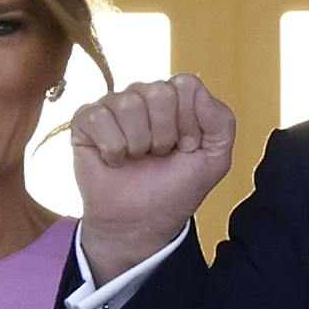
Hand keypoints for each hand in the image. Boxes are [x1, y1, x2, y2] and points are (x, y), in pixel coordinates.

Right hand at [70, 74, 237, 283]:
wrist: (140, 224)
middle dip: (163, 135)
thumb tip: (199, 91)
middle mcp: (143, 96)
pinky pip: (99, 118)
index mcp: (175, 98)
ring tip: (137, 159)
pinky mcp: (86, 121)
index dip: (188, 122)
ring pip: (128, 104)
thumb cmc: (174, 190)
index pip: (185, 85)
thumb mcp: (214, 161)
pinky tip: (115, 160)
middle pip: (158, 92)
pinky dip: (112, 148)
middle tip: (159, 156)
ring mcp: (113, 106)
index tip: (185, 148)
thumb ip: (222, 122)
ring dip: (138, 144)